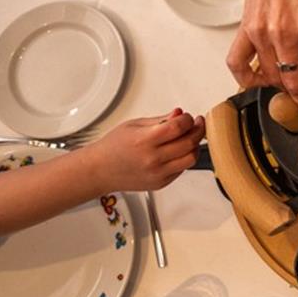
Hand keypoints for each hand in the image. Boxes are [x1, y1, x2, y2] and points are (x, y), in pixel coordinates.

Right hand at [82, 109, 204, 191]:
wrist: (100, 170)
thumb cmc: (113, 146)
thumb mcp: (134, 125)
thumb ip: (161, 119)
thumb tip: (179, 113)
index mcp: (145, 140)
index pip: (178, 127)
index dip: (188, 119)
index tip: (188, 117)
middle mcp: (152, 159)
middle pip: (189, 143)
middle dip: (197, 130)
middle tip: (196, 124)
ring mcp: (158, 173)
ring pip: (191, 159)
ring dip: (195, 146)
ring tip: (190, 138)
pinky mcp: (161, 183)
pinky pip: (182, 169)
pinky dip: (184, 158)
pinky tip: (178, 151)